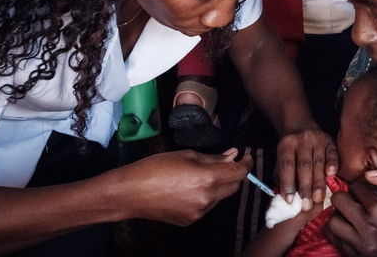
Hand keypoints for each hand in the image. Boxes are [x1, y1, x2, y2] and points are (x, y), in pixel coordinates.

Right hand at [118, 148, 249, 224]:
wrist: (130, 193)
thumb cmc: (154, 168)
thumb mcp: (186, 155)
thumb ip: (213, 157)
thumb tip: (232, 155)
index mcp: (207, 178)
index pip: (239, 172)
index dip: (246, 163)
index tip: (246, 157)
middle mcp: (206, 198)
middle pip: (233, 187)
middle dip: (233, 174)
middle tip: (226, 163)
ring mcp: (198, 212)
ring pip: (220, 197)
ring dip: (218, 186)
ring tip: (198, 176)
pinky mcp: (190, 220)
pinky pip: (206, 207)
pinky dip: (205, 197)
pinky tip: (188, 189)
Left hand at [276, 127, 338, 210]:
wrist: (302, 129)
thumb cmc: (291, 153)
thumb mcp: (280, 162)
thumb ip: (281, 178)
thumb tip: (285, 198)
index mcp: (286, 144)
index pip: (287, 165)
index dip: (288, 183)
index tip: (290, 200)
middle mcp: (302, 139)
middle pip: (304, 166)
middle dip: (305, 187)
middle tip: (307, 205)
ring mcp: (317, 139)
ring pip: (318, 163)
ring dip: (319, 183)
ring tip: (318, 199)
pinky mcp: (330, 141)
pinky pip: (332, 154)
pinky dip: (332, 165)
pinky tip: (331, 176)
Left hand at [325, 151, 376, 256]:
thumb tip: (368, 173)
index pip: (355, 187)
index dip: (362, 187)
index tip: (371, 194)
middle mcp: (367, 227)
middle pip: (338, 201)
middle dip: (346, 197)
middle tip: (356, 202)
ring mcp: (359, 243)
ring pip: (332, 222)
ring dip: (339, 215)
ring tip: (352, 216)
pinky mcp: (355, 254)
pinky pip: (333, 238)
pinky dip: (338, 230)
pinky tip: (350, 227)